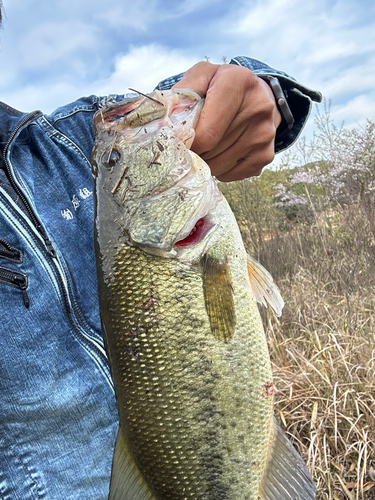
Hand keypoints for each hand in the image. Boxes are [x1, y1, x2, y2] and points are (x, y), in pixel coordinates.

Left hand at [172, 62, 281, 181]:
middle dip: (195, 152)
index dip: (187, 144)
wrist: (258, 95)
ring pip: (220, 166)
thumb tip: (165, 123)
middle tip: (190, 144)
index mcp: (238, 83)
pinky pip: (232, 175)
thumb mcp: (202, 76)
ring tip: (206, 147)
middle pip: (211, 151)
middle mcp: (257, 108)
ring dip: (206, 162)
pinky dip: (221, 170)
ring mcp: (264, 134)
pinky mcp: (267, 155)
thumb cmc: (222, 87)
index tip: (179, 142)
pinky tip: (221, 153)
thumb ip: (183, 92)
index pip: (205, 134)